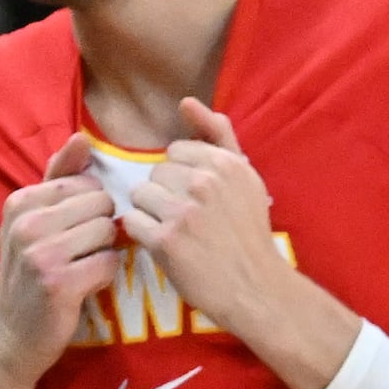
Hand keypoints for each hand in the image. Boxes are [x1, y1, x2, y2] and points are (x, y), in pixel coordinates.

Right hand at [0, 135, 119, 382]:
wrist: (12, 334)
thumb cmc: (30, 271)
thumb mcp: (34, 221)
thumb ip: (60, 178)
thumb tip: (83, 137)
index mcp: (20, 202)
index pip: (86, 183)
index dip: (90, 208)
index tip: (71, 231)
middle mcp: (26, 224)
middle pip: (101, 204)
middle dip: (101, 227)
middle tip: (79, 252)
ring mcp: (40, 254)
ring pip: (108, 231)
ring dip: (104, 251)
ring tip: (82, 267)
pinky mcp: (59, 284)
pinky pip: (108, 262)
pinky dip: (105, 275)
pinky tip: (85, 285)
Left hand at [117, 100, 292, 339]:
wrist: (256, 287)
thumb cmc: (248, 232)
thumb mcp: (245, 177)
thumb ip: (217, 135)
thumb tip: (186, 100)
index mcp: (225, 163)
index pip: (175, 152)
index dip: (182, 177)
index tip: (198, 199)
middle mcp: (205, 182)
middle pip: (156, 173)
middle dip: (165, 194)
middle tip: (188, 219)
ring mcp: (184, 211)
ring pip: (140, 194)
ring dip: (151, 213)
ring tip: (174, 231)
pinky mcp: (166, 241)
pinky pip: (132, 222)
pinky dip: (141, 234)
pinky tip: (162, 245)